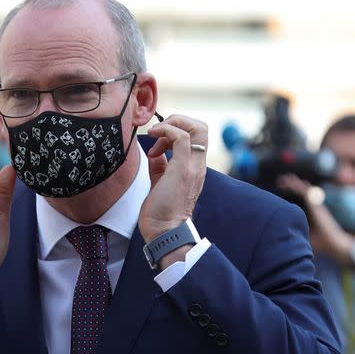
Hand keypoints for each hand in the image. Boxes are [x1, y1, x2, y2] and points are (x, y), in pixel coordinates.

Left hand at [139, 115, 207, 241]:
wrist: (165, 232)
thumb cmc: (160, 213)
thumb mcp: (159, 182)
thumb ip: (160, 166)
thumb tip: (154, 152)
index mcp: (194, 167)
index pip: (197, 136)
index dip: (176, 130)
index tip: (156, 142)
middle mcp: (198, 164)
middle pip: (201, 126)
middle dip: (177, 121)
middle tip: (157, 133)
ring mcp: (193, 166)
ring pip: (196, 127)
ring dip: (171, 124)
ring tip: (154, 136)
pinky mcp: (183, 168)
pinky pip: (181, 136)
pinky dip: (166, 130)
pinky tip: (153, 140)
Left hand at [277, 174, 351, 257]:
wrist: (334, 245)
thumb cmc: (321, 242)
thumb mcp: (303, 234)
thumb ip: (294, 230)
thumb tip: (279, 232)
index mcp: (310, 212)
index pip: (299, 198)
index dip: (291, 191)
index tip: (280, 186)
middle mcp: (314, 207)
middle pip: (302, 192)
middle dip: (292, 184)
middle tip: (281, 179)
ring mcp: (317, 206)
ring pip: (306, 191)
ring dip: (296, 184)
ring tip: (286, 178)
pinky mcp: (319, 208)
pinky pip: (310, 196)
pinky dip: (303, 189)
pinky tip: (297, 184)